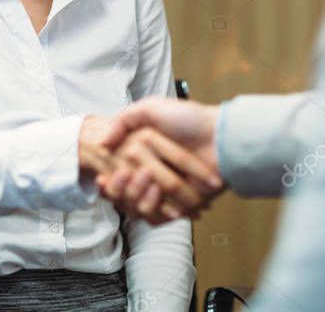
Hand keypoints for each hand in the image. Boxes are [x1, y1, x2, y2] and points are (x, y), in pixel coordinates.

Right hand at [97, 99, 225, 223]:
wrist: (221, 136)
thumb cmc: (189, 119)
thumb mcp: (150, 108)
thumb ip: (124, 119)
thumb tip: (102, 142)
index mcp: (145, 152)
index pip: (121, 172)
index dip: (113, 178)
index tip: (104, 178)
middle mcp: (155, 171)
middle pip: (131, 191)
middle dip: (127, 189)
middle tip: (124, 181)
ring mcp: (169, 188)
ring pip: (145, 206)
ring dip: (143, 201)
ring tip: (149, 188)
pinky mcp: (184, 202)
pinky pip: (165, 217)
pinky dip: (161, 215)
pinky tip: (159, 207)